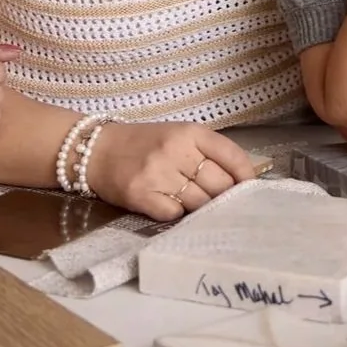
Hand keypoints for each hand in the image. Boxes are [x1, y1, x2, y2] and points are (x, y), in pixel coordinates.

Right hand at [86, 122, 257, 221]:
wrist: (96, 150)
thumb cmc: (144, 143)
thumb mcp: (178, 136)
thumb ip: (208, 153)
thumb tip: (243, 179)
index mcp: (190, 132)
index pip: (231, 156)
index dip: (246, 176)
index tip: (250, 188)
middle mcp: (175, 151)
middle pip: (219, 184)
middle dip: (223, 196)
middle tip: (219, 200)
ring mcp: (157, 174)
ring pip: (199, 202)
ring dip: (201, 207)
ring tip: (191, 202)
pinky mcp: (141, 195)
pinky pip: (174, 214)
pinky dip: (177, 214)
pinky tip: (168, 205)